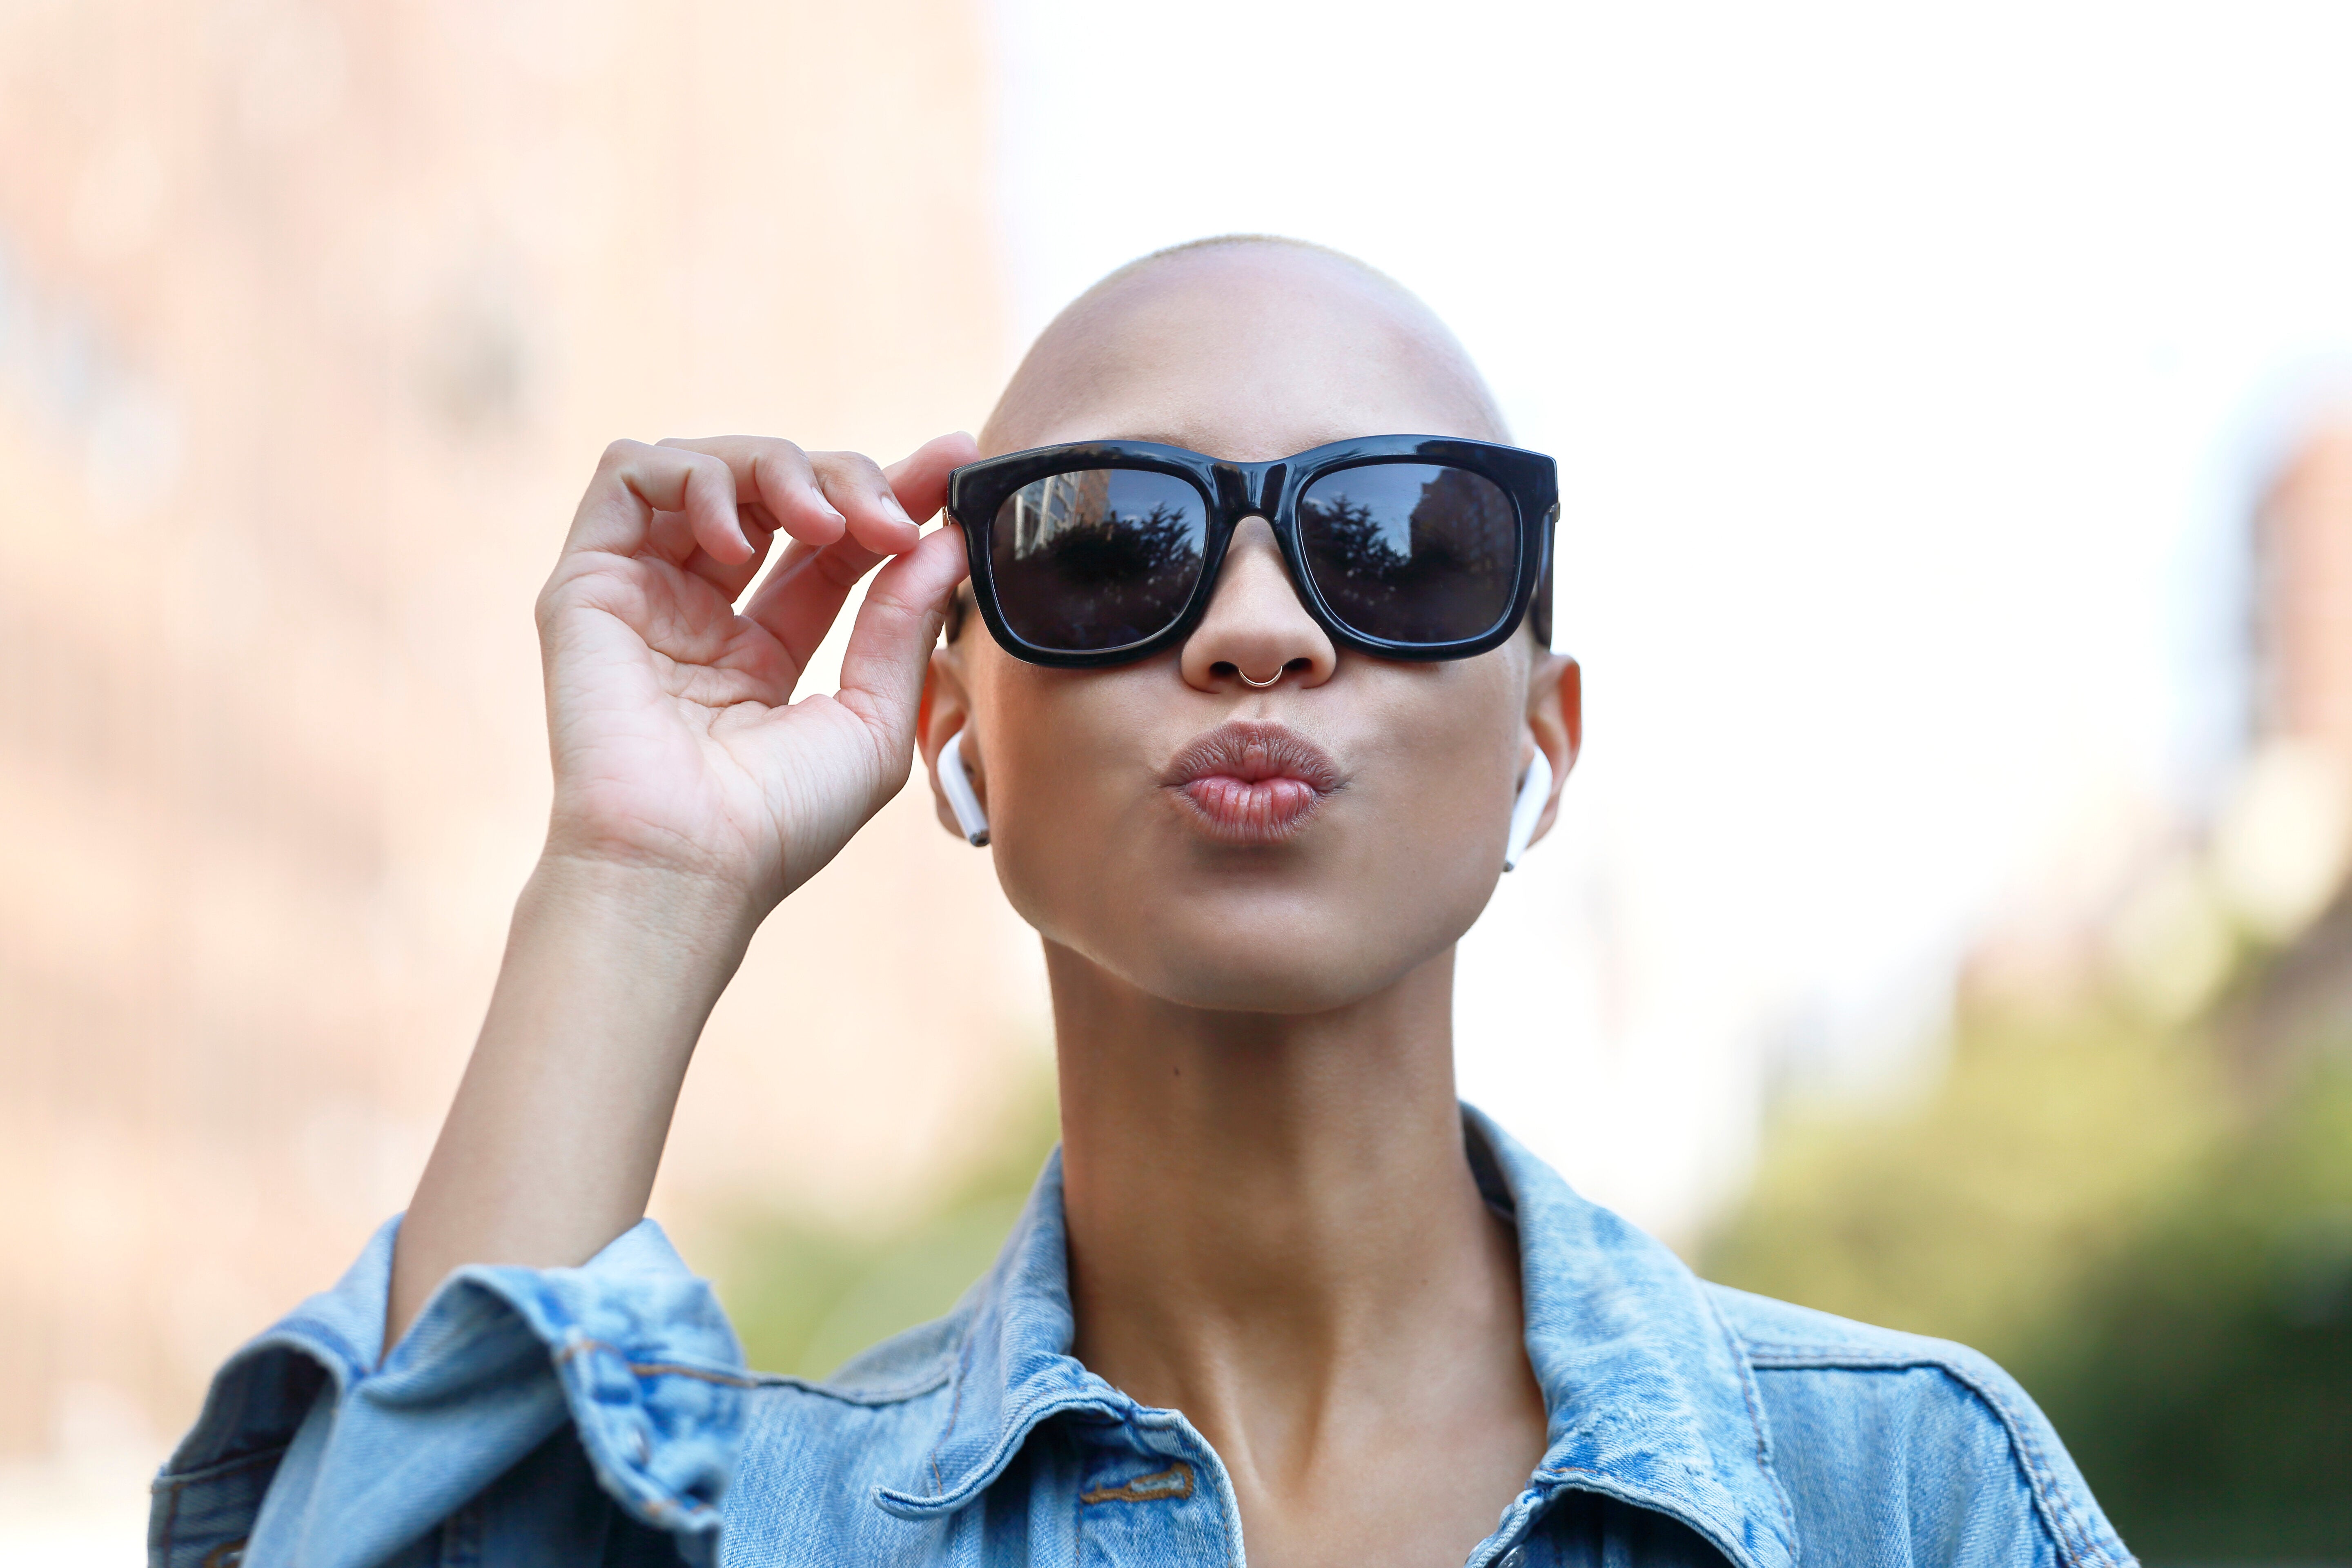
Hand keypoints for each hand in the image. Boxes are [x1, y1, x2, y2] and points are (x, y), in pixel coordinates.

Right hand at [534, 431, 978, 912]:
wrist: (687, 865)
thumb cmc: (777, 821)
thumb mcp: (872, 717)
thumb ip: (903, 623)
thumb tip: (946, 540)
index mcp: (762, 649)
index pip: (831, 542)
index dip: (890, 494)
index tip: (953, 462)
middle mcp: (699, 610)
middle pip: (777, 491)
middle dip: (847, 477)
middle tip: (893, 515)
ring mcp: (641, 590)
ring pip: (707, 463)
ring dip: (779, 469)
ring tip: (825, 523)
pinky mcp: (588, 579)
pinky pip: (630, 472)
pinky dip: (695, 476)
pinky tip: (737, 537)